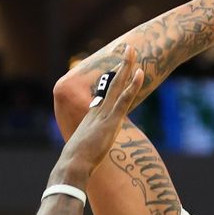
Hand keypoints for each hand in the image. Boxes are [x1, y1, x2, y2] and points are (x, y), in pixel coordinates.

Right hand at [56, 45, 142, 180]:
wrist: (73, 165)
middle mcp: (98, 110)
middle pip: (110, 82)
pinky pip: (124, 99)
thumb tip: (89, 152)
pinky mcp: (112, 121)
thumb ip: (90, 146)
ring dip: (126, 66)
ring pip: (117, 85)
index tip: (118, 69)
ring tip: (132, 50)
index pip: (105, 93)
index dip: (112, 80)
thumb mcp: (85, 151)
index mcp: (92, 117)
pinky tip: (141, 73)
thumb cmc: (77, 163)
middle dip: (120, 65)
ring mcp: (105, 113)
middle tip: (126, 49)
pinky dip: (133, 85)